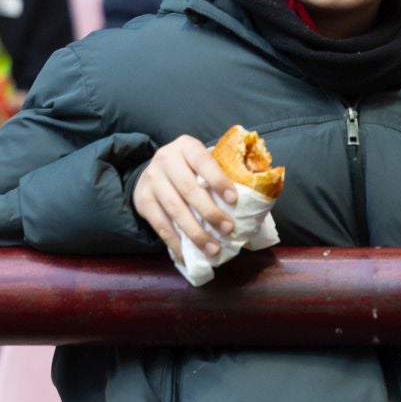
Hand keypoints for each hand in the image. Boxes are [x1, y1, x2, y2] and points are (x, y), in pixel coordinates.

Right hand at [132, 134, 238, 262]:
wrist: (153, 169)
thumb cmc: (190, 168)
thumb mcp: (205, 160)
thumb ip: (226, 171)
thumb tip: (258, 194)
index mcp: (186, 146)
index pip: (204, 162)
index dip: (219, 181)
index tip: (234, 200)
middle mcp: (165, 159)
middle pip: (188, 189)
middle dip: (210, 212)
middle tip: (228, 230)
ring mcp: (151, 180)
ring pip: (174, 209)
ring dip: (195, 233)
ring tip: (213, 249)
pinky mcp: (142, 201)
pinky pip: (159, 225)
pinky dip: (175, 242)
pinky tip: (188, 255)